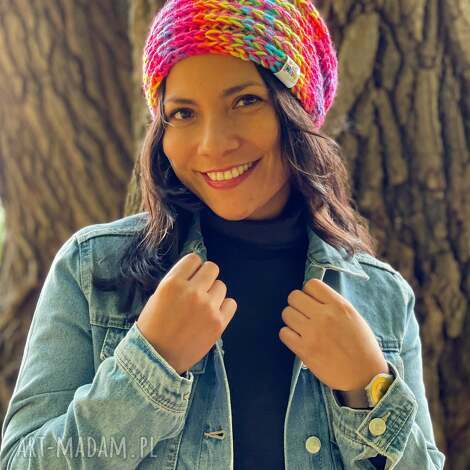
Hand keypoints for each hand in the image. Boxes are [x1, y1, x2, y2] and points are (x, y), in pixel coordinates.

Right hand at [137, 252, 237, 374]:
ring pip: (222, 286)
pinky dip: (224, 307)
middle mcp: (192, 292)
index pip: (194, 259)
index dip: (193, 267)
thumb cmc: (153, 327)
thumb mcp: (157, 296)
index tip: (191, 276)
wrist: (157, 358)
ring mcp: (208, 307)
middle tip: (199, 289)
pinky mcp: (218, 322)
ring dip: (213, 293)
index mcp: (173, 283)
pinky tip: (213, 314)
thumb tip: (193, 272)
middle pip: (212, 268)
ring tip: (203, 306)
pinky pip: (231, 303)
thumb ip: (176, 282)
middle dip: (206, 277)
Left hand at [279, 278, 388, 391]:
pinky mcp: (304, 350)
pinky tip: (298, 340)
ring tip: (301, 328)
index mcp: (339, 305)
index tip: (312, 302)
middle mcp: (325, 316)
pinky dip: (288, 335)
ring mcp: (313, 333)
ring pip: (286, 313)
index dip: (309, 293)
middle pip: (294, 296)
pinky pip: (283, 333)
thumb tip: (312, 297)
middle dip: (297, 305)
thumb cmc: (361, 346)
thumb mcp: (353, 317)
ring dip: (292, 320)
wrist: (365, 376)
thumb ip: (333, 304)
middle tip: (305, 315)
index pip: (311, 284)